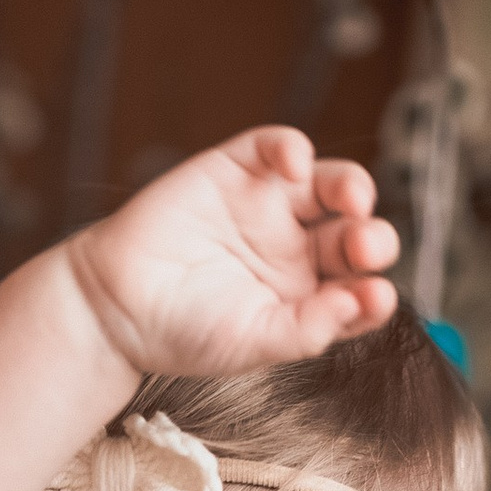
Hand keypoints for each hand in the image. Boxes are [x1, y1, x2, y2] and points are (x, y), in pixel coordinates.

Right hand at [64, 127, 398, 379]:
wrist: (115, 304)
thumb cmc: (183, 331)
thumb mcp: (252, 342)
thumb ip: (306, 329)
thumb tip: (358, 304)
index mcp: (309, 295)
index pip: (360, 288)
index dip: (375, 291)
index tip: (374, 298)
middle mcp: (298, 248)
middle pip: (356, 233)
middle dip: (372, 239)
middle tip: (364, 248)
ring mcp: (270, 206)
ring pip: (330, 185)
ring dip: (352, 186)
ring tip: (353, 200)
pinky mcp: (237, 169)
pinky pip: (276, 148)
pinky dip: (292, 148)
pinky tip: (295, 165)